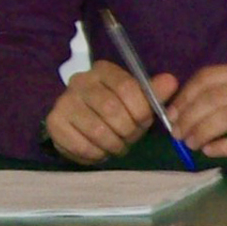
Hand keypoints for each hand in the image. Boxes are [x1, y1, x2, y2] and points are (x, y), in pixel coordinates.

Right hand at [45, 60, 175, 164]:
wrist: (81, 126)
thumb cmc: (116, 112)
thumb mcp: (138, 102)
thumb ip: (154, 93)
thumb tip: (171, 81)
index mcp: (103, 71)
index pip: (126, 87)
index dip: (140, 110)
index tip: (143, 122)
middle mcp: (80, 81)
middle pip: (111, 109)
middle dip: (128, 130)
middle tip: (129, 138)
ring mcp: (64, 101)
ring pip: (98, 130)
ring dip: (114, 145)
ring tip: (117, 146)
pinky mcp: (55, 122)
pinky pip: (82, 145)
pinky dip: (97, 154)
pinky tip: (100, 150)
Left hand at [164, 63, 226, 165]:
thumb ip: (215, 97)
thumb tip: (175, 112)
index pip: (208, 77)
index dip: (185, 96)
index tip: (171, 114)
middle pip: (215, 97)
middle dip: (189, 116)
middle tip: (177, 134)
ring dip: (202, 131)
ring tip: (190, 143)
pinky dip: (221, 146)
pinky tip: (209, 151)